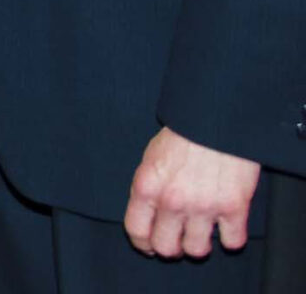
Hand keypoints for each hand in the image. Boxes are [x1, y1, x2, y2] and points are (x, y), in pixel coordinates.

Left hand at [125, 126, 261, 257]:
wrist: (216, 120)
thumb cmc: (183, 136)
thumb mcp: (151, 158)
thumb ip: (148, 188)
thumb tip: (147, 214)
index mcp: (147, 187)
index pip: (137, 231)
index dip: (143, 244)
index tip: (150, 246)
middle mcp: (172, 201)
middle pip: (166, 248)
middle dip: (171, 248)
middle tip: (178, 241)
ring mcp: (204, 206)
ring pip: (196, 250)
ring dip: (199, 245)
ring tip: (201, 233)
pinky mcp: (234, 207)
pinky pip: (232, 242)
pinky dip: (230, 239)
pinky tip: (226, 227)